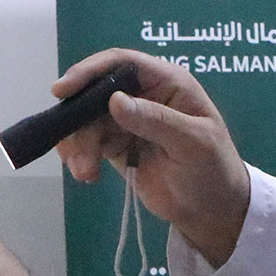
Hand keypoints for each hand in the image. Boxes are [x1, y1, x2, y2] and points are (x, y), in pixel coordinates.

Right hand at [52, 49, 250, 265]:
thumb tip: (114, 101)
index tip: (63, 90)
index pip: (121, 64)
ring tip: (86, 173)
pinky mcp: (118, 145)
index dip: (89, 71)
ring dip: (80, 145)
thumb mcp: (193, 143)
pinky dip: (80, 155)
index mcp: (167, 82)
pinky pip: (89, 141)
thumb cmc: (213, 170)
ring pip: (87, 120)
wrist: (211, 211)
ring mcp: (129, 120)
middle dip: (79, 121)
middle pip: (95, 93)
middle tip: (75, 152)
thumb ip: (155, 121)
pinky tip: (86, 174)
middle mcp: (144, 95)